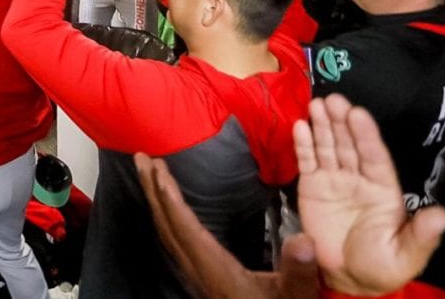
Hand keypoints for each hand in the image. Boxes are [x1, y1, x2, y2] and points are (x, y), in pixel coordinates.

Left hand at [136, 152, 319, 297]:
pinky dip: (166, 215)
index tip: (159, 173)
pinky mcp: (201, 274)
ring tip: (148, 172)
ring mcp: (196, 272)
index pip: (186, 231)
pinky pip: (175, 238)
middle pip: (168, 226)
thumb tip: (303, 239)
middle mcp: (199, 269)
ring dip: (156, 199)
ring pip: (167, 231)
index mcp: (216, 271)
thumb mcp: (296, 295)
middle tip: (141, 158)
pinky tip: (167, 206)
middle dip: (153, 190)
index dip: (172, 202)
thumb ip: (299, 271)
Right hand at [295, 94, 444, 294]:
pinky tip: (299, 126)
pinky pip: (306, 161)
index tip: (358, 114)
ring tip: (315, 105)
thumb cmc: (381, 265)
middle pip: (349, 145)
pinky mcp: (311, 187)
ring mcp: (334, 180)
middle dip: (341, 122)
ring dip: (322, 125)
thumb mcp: (406, 254)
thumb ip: (421, 234)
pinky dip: (302, 144)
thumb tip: (442, 214)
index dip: (366, 135)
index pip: (375, 156)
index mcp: (383, 189)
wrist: (346, 276)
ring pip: (328, 147)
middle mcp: (358, 178)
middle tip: (333, 100)